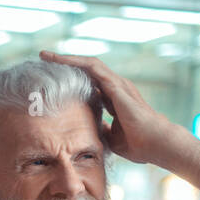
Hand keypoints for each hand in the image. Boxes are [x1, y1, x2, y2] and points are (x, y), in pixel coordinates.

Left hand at [39, 50, 181, 166]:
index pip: (88, 83)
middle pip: (86, 69)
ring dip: (67, 58)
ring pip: (88, 64)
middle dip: (65, 63)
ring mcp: (117, 84)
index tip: (51, 78)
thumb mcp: (111, 137)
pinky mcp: (117, 86)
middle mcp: (115, 87)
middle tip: (44, 58)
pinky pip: (94, 69)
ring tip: (47, 55)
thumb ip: (100, 130)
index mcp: (113, 98)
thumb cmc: (138, 143)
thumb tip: (85, 133)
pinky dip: (77, 63)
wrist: (156, 144)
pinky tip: (61, 60)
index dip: (71, 78)